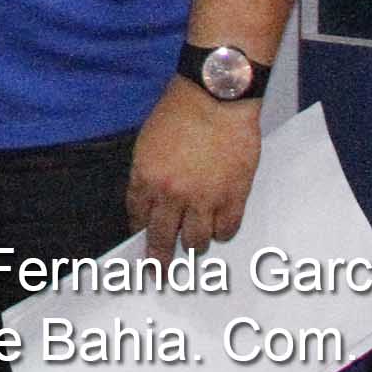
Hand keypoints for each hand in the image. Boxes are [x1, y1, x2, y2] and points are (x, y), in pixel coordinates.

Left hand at [128, 78, 261, 257]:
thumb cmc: (180, 112)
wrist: (216, 99)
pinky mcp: (233, 197)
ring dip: (193, 244)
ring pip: (196, 240)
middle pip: (162, 237)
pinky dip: (222, 232)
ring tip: (193, 245)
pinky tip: (219, 228)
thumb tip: (151, 198)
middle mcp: (171, 194)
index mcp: (146, 177)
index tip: (141, 241)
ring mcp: (204, 198)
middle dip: (158, 259)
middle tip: (158, 273)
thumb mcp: (148, 142)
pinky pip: (226, 230)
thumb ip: (149, 173)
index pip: (138, 216)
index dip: (140, 230)